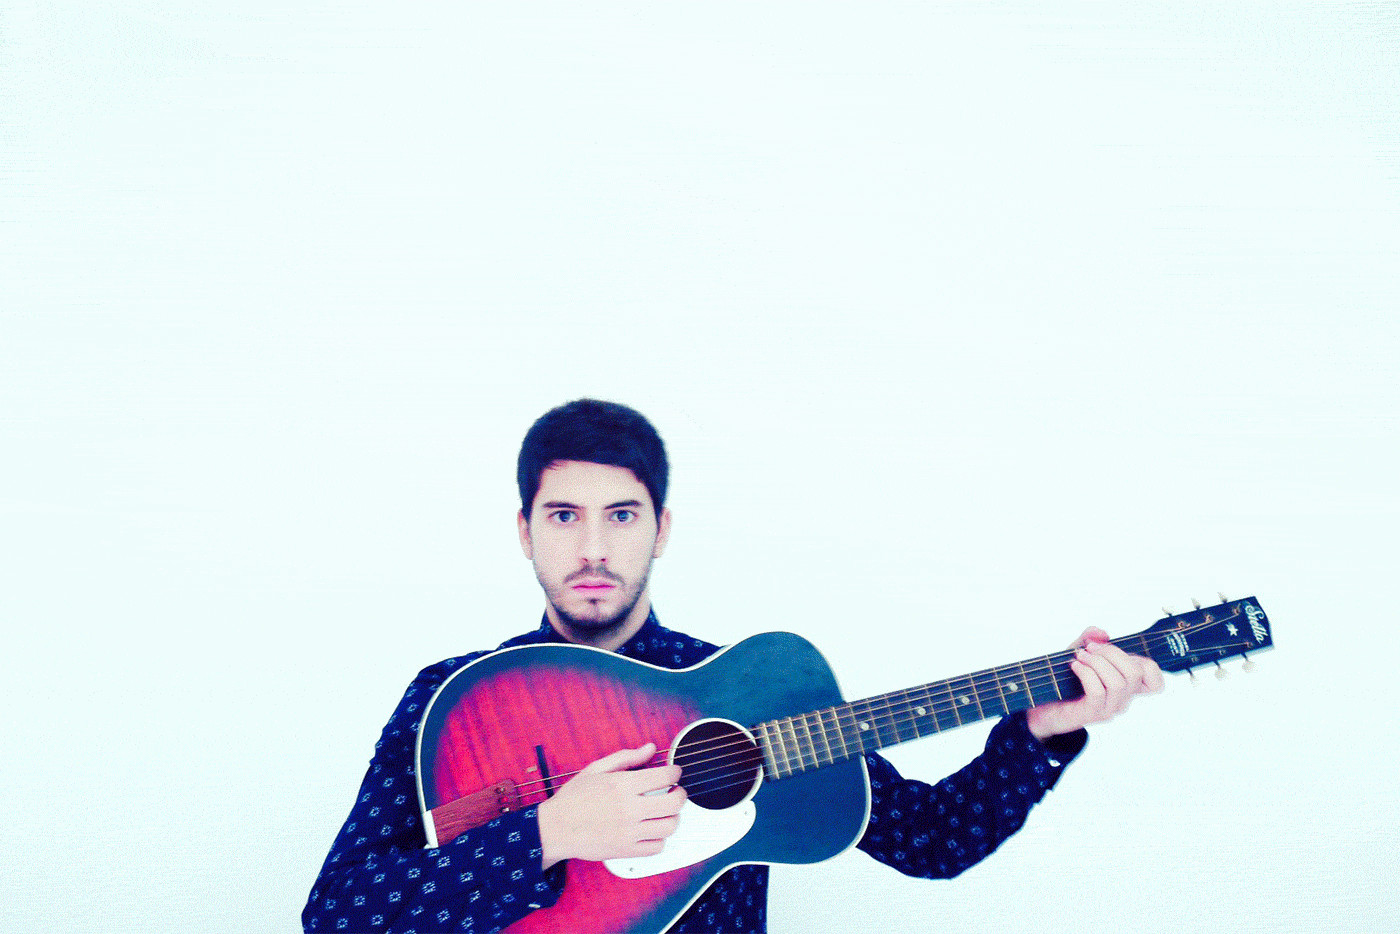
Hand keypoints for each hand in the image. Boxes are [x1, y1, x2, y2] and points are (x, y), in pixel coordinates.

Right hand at [537, 743, 685, 868]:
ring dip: (673, 816)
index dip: (675, 772)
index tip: (674, 772)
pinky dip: (660, 838)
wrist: (555, 828)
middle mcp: (628, 809)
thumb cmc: (573, 799)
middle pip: (674, 803)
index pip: (665, 777)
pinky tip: (652, 829)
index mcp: (622, 785)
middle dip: (681, 794)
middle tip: (676, 791)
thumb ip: (626, 758)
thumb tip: (649, 749)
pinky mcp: (626, 850)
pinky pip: (657, 847)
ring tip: (664, 811)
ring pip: (670, 826)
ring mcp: (629, 832)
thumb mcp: (596, 769)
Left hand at [1025, 627, 1163, 740]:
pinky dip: (1085, 673)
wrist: (1043, 707)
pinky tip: (1074, 666)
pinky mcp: (1093, 713)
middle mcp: (1123, 699)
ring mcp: (1109, 708)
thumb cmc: (1064, 680)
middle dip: (1111, 652)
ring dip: (1096, 662)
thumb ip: (1091, 639)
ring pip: (1117, 682)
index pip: (1155, 682)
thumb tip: (1102, 633)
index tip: (1117, 653)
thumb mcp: (1078, 653)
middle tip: (1090, 648)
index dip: (1146, 664)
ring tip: (1080, 656)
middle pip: (1135, 673)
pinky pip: (1097, 691)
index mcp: (1126, 685)